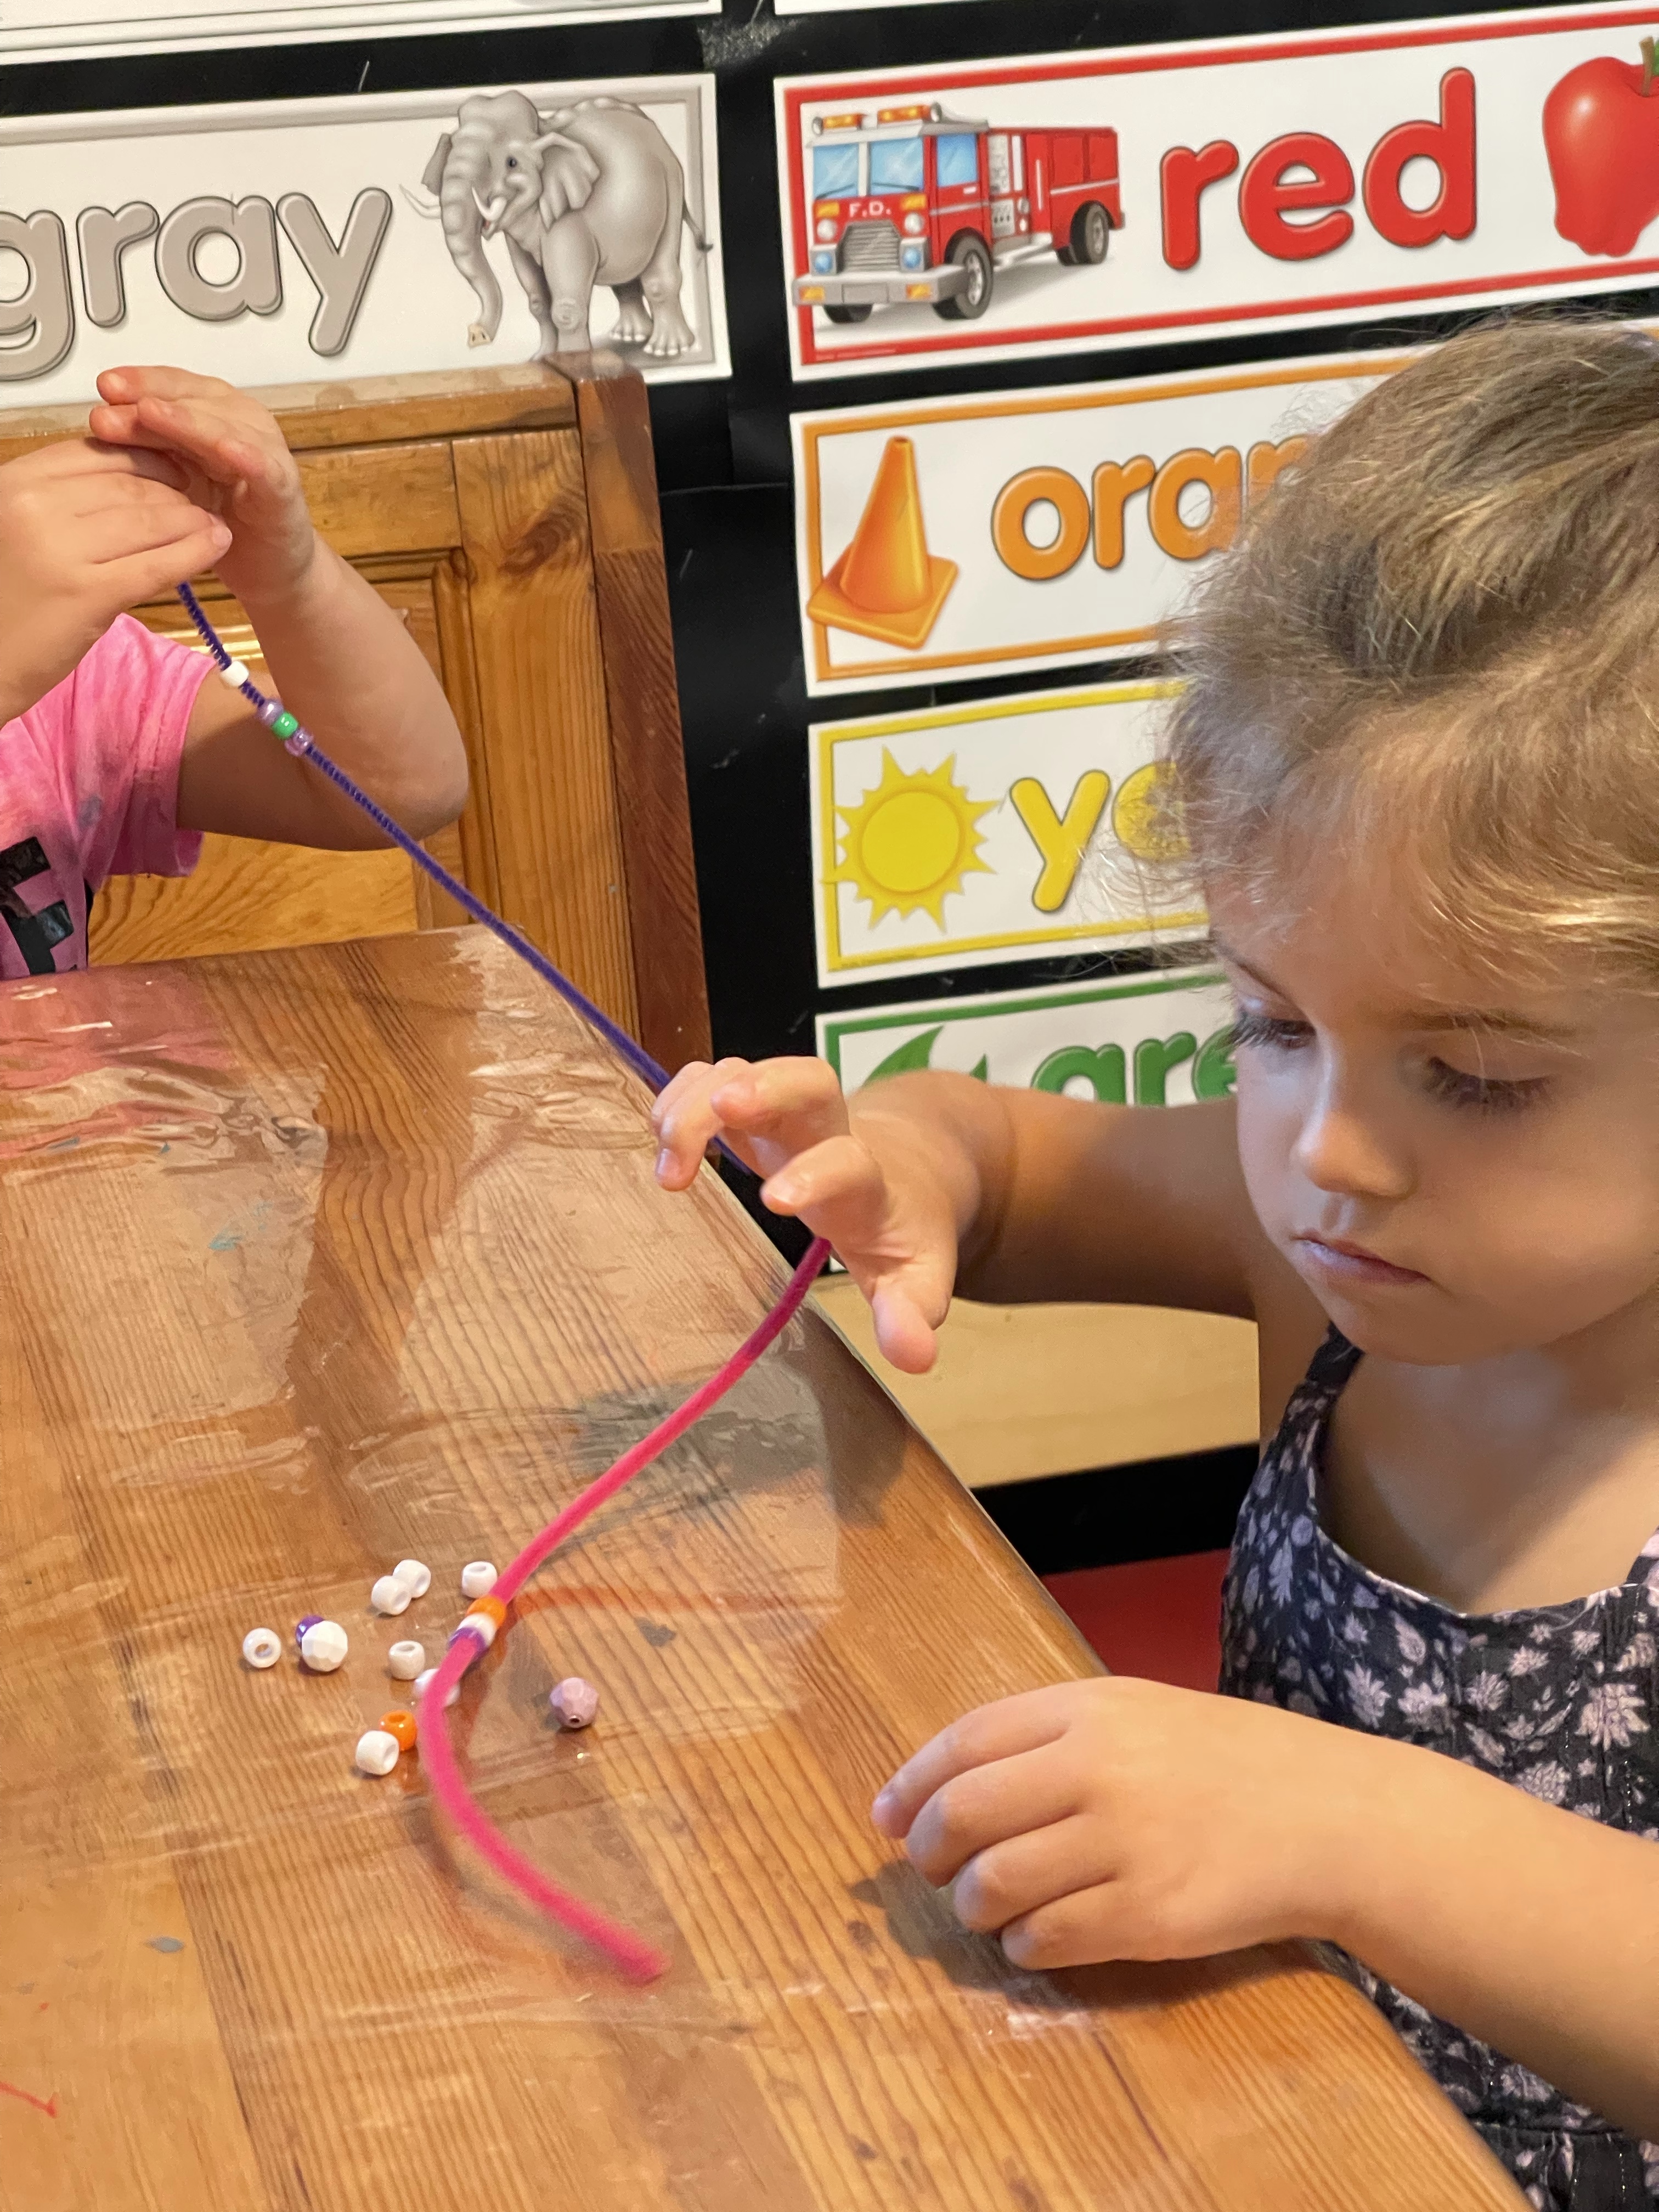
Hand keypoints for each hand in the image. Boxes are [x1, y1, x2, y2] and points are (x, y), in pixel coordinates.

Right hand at [0, 437, 230, 724]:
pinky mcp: (88, 595)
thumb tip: (128, 480)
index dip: (145, 459)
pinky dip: (193, 553)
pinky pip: (155, 565)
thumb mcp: (18, 526)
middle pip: (128, 484)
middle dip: (174, 491)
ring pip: (148, 520)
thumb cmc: (3, 595)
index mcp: (16, 482)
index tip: (172, 471)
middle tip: (200, 500)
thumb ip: (61, 499)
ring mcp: (60, 549)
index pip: (97, 453)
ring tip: (213, 524)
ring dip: (191, 520)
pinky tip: (215, 545)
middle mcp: (34, 506)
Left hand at [88, 366, 314, 609]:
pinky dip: (245, 455)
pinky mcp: (282, 486)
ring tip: (152, 412)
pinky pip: (262, 466)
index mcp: (208, 412)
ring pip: (222, 426)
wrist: (267, 564)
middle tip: (112, 404)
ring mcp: (263, 450)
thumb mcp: (171, 478)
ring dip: (187, 420)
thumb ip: (145, 447)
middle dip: (149, 400)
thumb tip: (99, 419)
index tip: (104, 385)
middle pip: (191, 401)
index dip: (138, 382)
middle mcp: (238, 421)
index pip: (170, 386)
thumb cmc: (219, 517)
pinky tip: (223, 450)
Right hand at [651, 1055, 964, 1371]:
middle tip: (722, 1108)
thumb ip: (911, 1314)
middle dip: (765, 1085)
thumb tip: (914, 1357)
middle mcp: (829, 1134)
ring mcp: (786, 1114)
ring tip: (669, 1164)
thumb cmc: (900, 1230)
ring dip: (699, 1100)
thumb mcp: (915, 1280)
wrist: (911, 1170)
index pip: (850, 1163)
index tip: (776, 1202)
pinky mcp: (752, 1108)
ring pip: (748, 1070)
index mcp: (867, 1183)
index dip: (816, 1173)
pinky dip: (681, 1094)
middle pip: (808, 1080)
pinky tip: (659, 1135)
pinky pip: (714, 1077)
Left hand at [872, 1677, 1383, 1967]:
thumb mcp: (1133, 1713)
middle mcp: (1097, 1769)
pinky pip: (1046, 1939)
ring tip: (986, 1905)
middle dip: (926, 1850)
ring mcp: (1122, 1845)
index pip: (964, 1743)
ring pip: (993, 1883)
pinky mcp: (1147, 1916)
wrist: (1325, 1815)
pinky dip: (1022, 1945)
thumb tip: (939, 1787)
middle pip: (963, 1814)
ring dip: (971, 1903)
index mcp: (1088, 1709)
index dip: (910, 1784)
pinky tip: (1037, 1935)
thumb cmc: (1220, 1761)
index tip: (885, 1817)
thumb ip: (1043, 1737)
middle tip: (930, 1868)